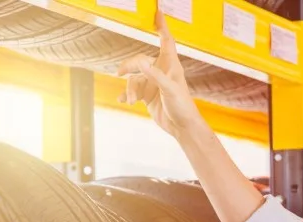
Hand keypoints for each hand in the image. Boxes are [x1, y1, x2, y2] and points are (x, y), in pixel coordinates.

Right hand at [116, 11, 202, 136]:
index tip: (158, 13)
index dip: (162, 26)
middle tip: (120, 72)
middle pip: (139, 60)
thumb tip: (140, 62)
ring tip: (130, 99)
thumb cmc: (183, 107)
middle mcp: (161, 71)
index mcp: (171, 65)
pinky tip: (123, 100)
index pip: (166, 41)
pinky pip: (132, 90)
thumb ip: (155, 76)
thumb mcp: (170, 90)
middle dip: (129, 65)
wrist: (182, 127)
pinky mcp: (147, 94)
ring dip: (129, 88)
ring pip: (134, 78)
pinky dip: (126, 94)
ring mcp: (153, 82)